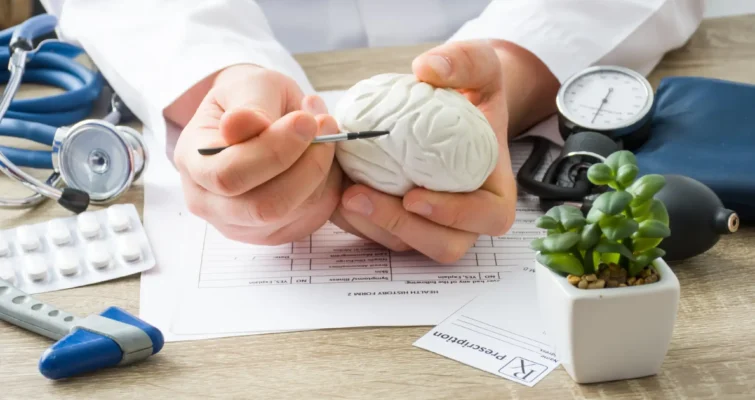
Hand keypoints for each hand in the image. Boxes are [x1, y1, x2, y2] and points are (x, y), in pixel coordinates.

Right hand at [173, 64, 341, 244]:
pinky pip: (312, 217)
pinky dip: (327, 186)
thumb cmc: (248, 99)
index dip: (273, 151)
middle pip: (263, 207)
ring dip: (322, 172)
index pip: (227, 175)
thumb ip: (248, 105)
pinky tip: (321, 157)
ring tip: (326, 132)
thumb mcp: (247, 85)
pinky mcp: (275, 232)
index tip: (305, 120)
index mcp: (193, 163)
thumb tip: (242, 124)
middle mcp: (209, 203)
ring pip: (294, 213)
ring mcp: (241, 225)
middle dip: (306, 167)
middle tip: (326, 126)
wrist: (256, 117)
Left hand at [330, 40, 517, 262]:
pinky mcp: (401, 226)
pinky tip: (333, 192)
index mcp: (495, 191)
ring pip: (406, 245)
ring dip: (371, 226)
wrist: (449, 109)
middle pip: (443, 245)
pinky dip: (356, 220)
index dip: (454, 215)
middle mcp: (466, 218)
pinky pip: (378, 236)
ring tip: (341, 194)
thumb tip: (429, 69)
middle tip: (360, 196)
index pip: (487, 217)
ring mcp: (432, 226)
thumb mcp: (479, 68)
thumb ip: (466, 62)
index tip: (414, 197)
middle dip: (401, 228)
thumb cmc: (471, 94)